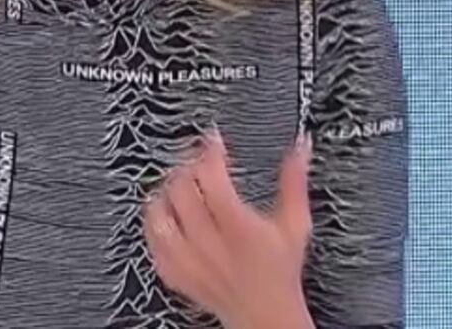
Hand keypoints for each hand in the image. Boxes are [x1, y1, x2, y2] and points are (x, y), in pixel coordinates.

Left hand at [144, 130, 314, 328]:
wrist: (265, 314)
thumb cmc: (280, 270)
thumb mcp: (295, 224)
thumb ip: (294, 181)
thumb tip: (300, 146)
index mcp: (239, 227)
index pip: (212, 177)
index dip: (209, 151)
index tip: (213, 141)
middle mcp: (210, 243)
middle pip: (180, 190)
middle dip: (185, 168)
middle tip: (195, 161)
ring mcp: (188, 260)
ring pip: (158, 214)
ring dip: (164, 193)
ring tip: (176, 185)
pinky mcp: (174, 273)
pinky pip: (151, 241)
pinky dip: (154, 223)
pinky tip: (166, 215)